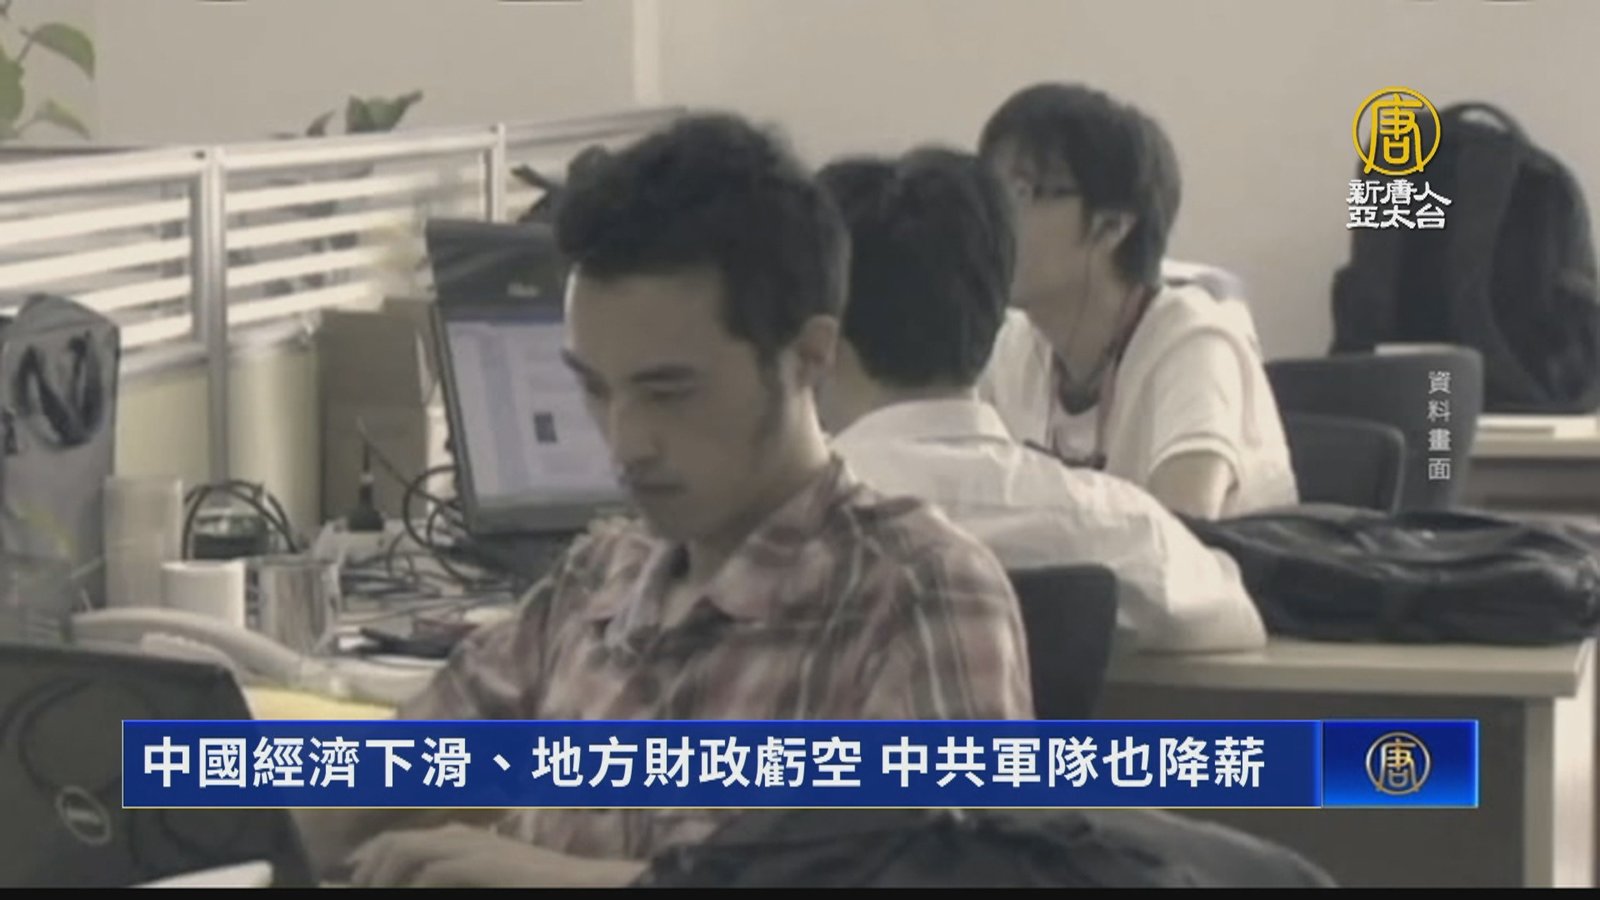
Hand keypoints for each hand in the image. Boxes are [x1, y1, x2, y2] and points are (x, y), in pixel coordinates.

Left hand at [344, 823, 647, 886]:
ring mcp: (468, 846)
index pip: (399, 840)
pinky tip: (403, 899)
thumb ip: (459, 877)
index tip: (355, 881)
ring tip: (372, 895)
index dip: (371, 860)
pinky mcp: (477, 862)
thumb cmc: (537, 885)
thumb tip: (422, 886)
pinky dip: (408, 890)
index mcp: (460, 838)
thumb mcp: (489, 878)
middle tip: (355, 890)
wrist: (582, 884)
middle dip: (367, 869)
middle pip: (393, 843)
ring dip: (381, 878)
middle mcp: (459, 835)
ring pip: (402, 852)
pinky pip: (425, 875)